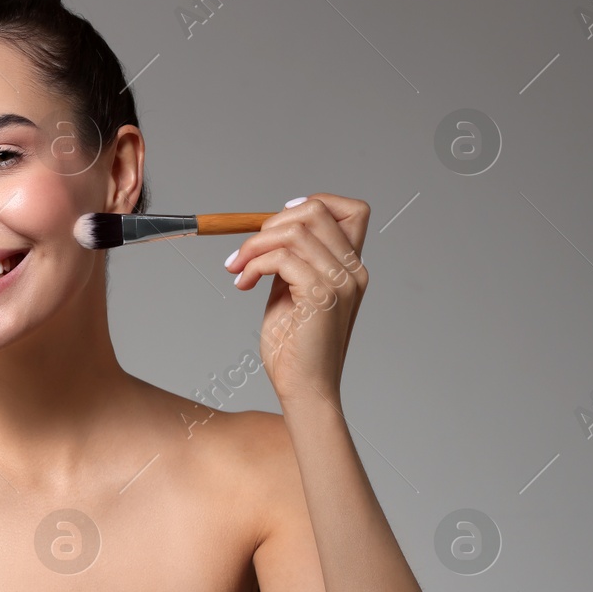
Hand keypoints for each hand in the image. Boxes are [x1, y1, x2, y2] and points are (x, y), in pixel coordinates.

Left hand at [223, 193, 369, 404]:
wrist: (304, 388)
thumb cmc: (295, 348)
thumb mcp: (291, 293)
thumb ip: (290, 263)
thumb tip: (270, 234)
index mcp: (351, 268)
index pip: (351, 210)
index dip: (313, 203)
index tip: (276, 223)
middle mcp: (354, 271)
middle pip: (317, 210)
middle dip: (271, 223)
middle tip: (246, 253)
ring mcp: (341, 282)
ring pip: (294, 231)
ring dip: (254, 245)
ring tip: (238, 269)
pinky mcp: (321, 296)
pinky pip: (282, 258)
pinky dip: (255, 264)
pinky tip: (243, 284)